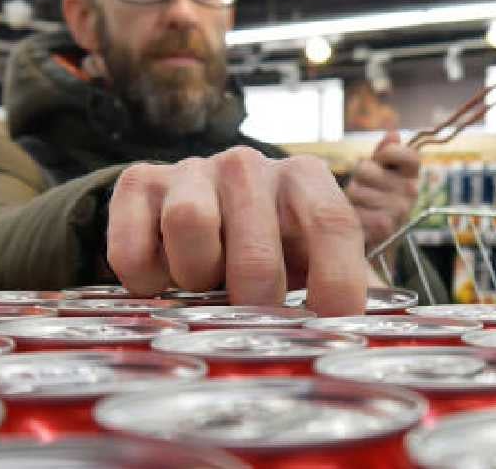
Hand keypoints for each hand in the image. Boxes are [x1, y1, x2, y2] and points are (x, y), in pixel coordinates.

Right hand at [105, 147, 367, 315]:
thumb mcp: (316, 256)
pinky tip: (163, 283)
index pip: (333, 224)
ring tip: (206, 286)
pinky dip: (146, 281)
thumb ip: (344, 285)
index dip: (336, 283)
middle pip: (255, 249)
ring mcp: (193, 168)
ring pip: (189, 225)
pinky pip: (132, 247)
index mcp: (306, 177)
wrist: (200, 210)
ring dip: (197, 276)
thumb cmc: (273, 245)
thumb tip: (363, 331)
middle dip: (255, 300)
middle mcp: (250, 164)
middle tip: (254, 316)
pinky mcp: (139, 182)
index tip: (330, 327)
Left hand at [346, 130, 419, 251]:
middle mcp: (410, 192)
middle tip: (364, 189)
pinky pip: (353, 211)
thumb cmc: (376, 197)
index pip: (409, 154)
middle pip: (367, 169)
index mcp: (412, 175)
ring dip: (351, 199)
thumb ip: (385, 152)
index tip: (380, 158)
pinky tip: (359, 222)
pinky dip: (351, 216)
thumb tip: (394, 132)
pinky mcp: (383, 229)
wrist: (377, 239)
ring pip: (356, 191)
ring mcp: (398, 211)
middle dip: (358, 178)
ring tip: (360, 207)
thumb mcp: (381, 172)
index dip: (389, 152)